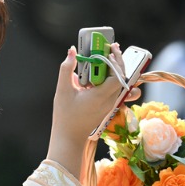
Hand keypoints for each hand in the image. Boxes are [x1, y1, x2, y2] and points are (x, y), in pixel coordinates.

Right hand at [47, 44, 137, 175]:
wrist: (69, 137)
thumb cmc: (65, 116)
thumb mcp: (63, 90)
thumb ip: (66, 69)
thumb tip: (72, 51)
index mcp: (100, 96)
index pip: (117, 76)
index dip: (116, 61)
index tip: (110, 50)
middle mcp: (109, 101)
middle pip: (121, 77)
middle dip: (118, 61)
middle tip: (111, 48)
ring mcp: (110, 105)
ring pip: (120, 84)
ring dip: (116, 71)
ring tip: (109, 60)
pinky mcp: (108, 107)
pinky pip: (115, 90)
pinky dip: (112, 80)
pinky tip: (101, 75)